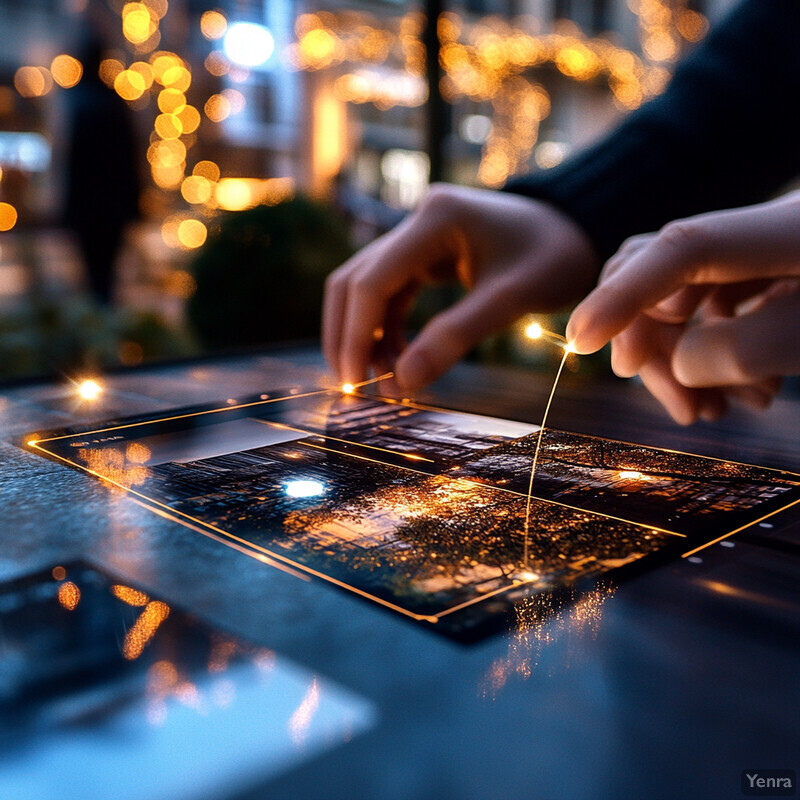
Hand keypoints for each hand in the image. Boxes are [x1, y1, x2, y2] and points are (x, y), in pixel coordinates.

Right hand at [323, 183, 599, 390]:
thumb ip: (455, 337)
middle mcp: (417, 221)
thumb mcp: (510, 300)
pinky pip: (390, 293)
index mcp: (435, 220)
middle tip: (352, 387)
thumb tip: (402, 382)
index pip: (371, 281)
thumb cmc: (555, 258)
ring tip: (379, 381)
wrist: (579, 231)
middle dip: (348, 336)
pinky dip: (387, 328)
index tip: (353, 383)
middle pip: (354, 281)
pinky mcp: (425, 253)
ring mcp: (418, 236)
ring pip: (366, 288)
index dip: (355, 335)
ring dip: (365, 335)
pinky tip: (397, 361)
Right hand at [566, 192, 799, 422]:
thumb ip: (738, 351)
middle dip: (655, 345)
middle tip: (683, 410)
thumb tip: (679, 362)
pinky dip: (718, 357)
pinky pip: (717, 313)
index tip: (579, 342)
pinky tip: (746, 394)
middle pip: (668, 274)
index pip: (682, 247)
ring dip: (687, 362)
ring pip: (686, 301)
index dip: (623, 294)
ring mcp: (768, 255)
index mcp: (785, 228)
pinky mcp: (774, 279)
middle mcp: (764, 232)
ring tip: (718, 410)